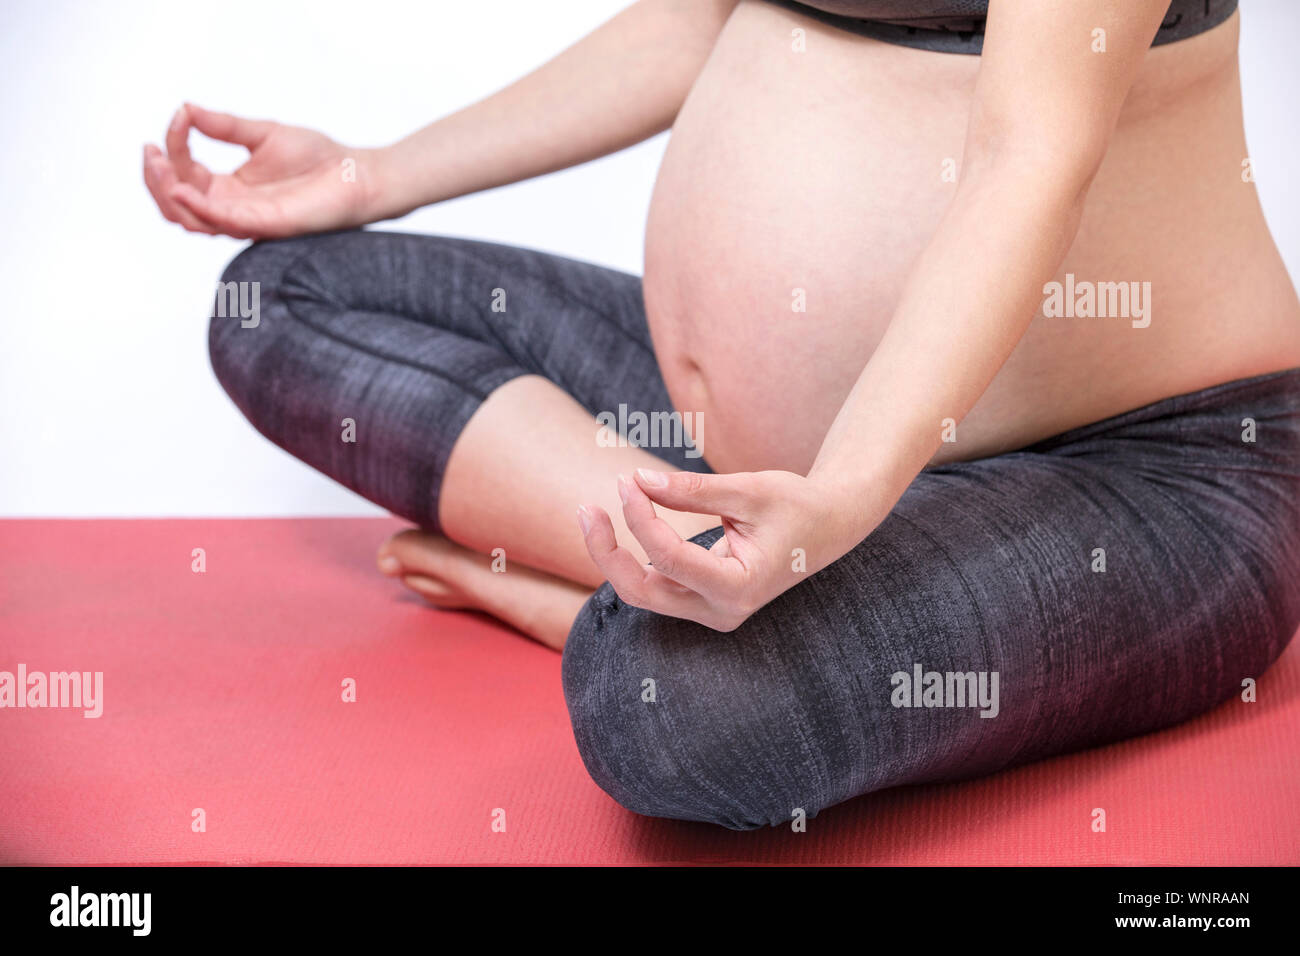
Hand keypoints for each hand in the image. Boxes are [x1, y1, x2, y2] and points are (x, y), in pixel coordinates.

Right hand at [142, 103, 382, 238]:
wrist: (356, 173)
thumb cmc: (318, 158)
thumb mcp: (262, 133)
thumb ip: (224, 126)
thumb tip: (186, 108)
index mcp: (229, 189)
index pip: (185, 173)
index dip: (173, 146)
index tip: (179, 116)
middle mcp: (232, 208)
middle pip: (175, 204)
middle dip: (155, 177)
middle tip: (152, 150)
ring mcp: (247, 220)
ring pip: (190, 219)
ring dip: (167, 192)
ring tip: (161, 163)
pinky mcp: (265, 225)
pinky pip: (222, 222)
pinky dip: (198, 207)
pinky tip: (182, 188)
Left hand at [577, 468, 858, 631]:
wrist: (829, 526)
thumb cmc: (796, 504)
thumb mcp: (749, 490)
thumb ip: (692, 490)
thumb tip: (636, 481)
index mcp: (740, 588)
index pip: (672, 559)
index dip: (642, 519)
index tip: (628, 481)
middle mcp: (722, 610)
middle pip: (644, 592)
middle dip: (608, 553)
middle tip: (587, 509)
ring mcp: (711, 611)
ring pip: (644, 593)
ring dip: (614, 557)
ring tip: (594, 513)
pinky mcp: (702, 601)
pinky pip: (656, 586)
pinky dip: (633, 557)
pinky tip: (617, 524)